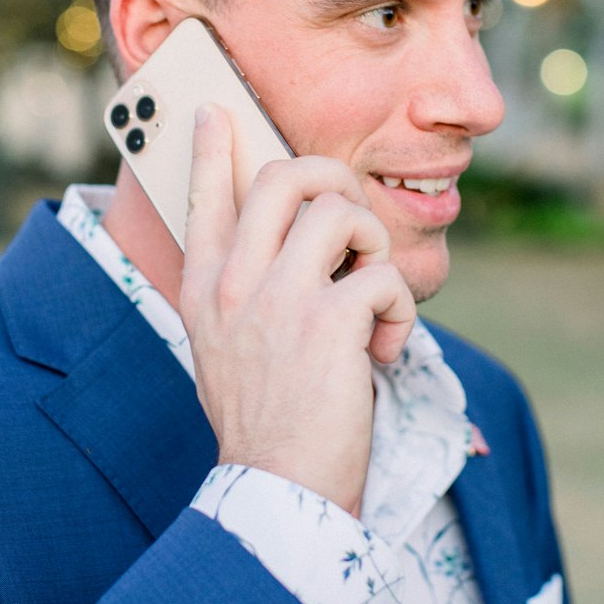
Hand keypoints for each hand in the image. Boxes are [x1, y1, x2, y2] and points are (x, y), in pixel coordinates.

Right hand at [179, 104, 414, 515]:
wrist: (277, 489)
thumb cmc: (262, 421)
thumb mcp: (224, 350)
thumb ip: (241, 295)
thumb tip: (280, 249)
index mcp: (205, 289)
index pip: (205, 198)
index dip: (214, 150)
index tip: (216, 114)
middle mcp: (235, 283)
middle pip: (287, 178)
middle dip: (336, 181)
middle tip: (353, 221)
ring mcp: (279, 299)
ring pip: (341, 212)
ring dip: (374, 247)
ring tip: (372, 294)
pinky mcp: (331, 322)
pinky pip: (383, 276)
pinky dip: (399, 309)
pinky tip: (384, 349)